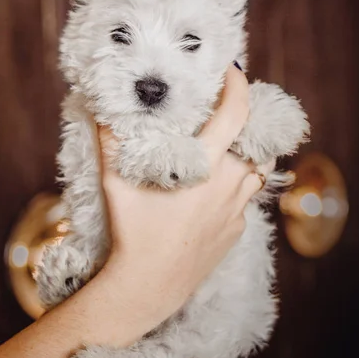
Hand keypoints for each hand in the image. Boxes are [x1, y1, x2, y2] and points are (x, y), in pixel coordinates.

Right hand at [97, 64, 274, 331]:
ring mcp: (237, 211)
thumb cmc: (131, 233)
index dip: (239, 86)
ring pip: (258, 171)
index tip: (232, 70)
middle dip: (247, 120)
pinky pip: (245, 199)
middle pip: (257, 141)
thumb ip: (110, 141)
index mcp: (206, 168)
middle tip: (226, 110)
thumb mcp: (116, 183)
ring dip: (248, 153)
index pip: (236, 115)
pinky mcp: (236, 230)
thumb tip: (100, 108)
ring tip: (226, 145)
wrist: (148, 287)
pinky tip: (214, 188)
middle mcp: (230, 187)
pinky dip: (237, 185)